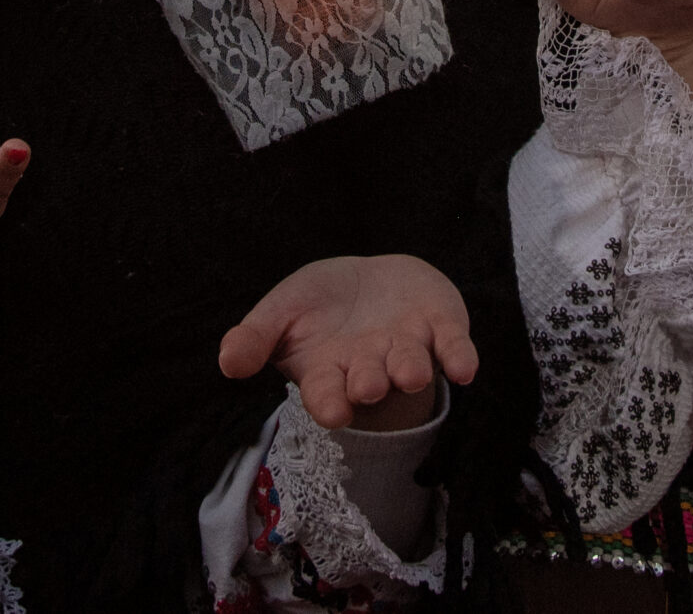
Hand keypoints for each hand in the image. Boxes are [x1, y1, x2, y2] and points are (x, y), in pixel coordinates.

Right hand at [219, 254, 478, 431]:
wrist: (370, 279)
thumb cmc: (319, 303)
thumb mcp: (280, 311)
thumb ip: (255, 338)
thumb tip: (227, 363)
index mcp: (329, 370)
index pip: (327, 393)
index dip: (331, 403)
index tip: (334, 412)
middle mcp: (371, 367)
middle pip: (370, 380)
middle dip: (371, 382)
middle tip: (369, 384)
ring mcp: (408, 349)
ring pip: (411, 365)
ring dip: (411, 369)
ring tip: (409, 372)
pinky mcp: (441, 327)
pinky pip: (453, 345)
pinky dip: (459, 356)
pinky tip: (465, 368)